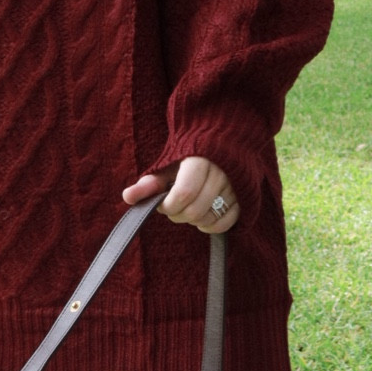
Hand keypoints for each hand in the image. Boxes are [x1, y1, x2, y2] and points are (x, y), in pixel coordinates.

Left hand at [122, 157, 239, 232]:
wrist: (224, 143)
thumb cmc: (190, 157)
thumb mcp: (169, 165)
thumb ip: (149, 182)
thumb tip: (127, 197)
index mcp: (200, 161)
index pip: (183, 194)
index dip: (169, 206)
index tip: (164, 204)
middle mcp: (221, 174)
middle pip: (194, 211)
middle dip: (178, 215)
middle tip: (175, 207)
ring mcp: (235, 187)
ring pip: (209, 219)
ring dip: (193, 221)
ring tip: (189, 208)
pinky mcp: (244, 199)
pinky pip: (225, 224)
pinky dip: (211, 227)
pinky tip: (203, 219)